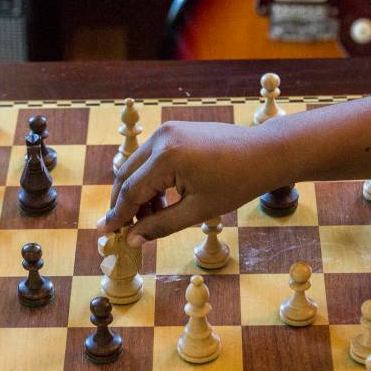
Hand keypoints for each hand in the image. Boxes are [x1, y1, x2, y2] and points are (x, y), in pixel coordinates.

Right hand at [99, 121, 272, 245]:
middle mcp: (161, 138)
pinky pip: (151, 158)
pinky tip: (161, 201)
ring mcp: (167, 130)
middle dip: (123, 204)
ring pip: (137, 166)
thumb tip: (132, 239)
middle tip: (123, 229)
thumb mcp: (197, 211)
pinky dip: (150, 179)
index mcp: (167, 157)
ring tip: (150, 219)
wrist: (265, 153)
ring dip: (137, 193)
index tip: (106, 234)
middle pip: (126, 175)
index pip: (131, 191)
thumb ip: (160, 225)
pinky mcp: (174, 130)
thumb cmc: (237, 183)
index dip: (118, 216)